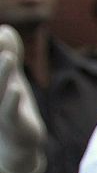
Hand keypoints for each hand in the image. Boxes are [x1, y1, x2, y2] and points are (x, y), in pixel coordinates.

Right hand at [0, 26, 45, 172]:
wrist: (17, 143)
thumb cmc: (11, 106)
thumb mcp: (11, 78)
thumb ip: (8, 53)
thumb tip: (5, 30)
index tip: (3, 37)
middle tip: (3, 44)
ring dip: (2, 73)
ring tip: (9, 57)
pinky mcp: (13, 123)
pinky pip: (10, 112)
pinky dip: (12, 101)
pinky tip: (17, 89)